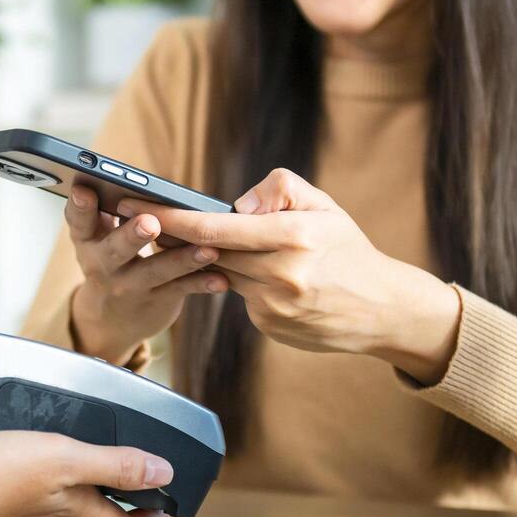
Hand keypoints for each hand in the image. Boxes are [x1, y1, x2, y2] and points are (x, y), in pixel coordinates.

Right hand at [0, 431, 172, 516]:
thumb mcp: (63, 460)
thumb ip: (113, 465)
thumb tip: (163, 474)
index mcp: (72, 506)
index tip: (166, 508)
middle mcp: (48, 512)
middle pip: (93, 514)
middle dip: (117, 500)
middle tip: (136, 483)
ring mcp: (18, 506)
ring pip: (60, 502)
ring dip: (81, 486)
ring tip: (91, 461)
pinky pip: (29, 489)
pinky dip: (43, 475)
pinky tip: (33, 454)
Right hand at [66, 184, 228, 363]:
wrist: (111, 320)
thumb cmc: (109, 261)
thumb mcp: (95, 238)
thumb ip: (102, 211)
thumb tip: (112, 176)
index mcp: (88, 241)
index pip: (79, 221)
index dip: (80, 206)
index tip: (85, 190)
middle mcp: (104, 265)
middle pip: (117, 249)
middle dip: (133, 235)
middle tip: (150, 222)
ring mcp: (130, 286)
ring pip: (156, 271)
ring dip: (182, 260)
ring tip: (208, 249)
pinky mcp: (157, 300)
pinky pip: (181, 290)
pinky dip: (202, 284)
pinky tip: (221, 279)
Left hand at [118, 169, 461, 383]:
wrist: (383, 308)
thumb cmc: (348, 249)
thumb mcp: (323, 205)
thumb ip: (278, 190)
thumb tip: (235, 205)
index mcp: (293, 237)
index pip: (214, 227)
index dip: (169, 217)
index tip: (133, 205)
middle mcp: (282, 275)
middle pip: (210, 251)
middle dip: (175, 236)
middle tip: (142, 218)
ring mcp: (274, 307)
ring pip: (224, 274)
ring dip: (211, 257)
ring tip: (206, 241)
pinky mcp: (270, 326)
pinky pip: (241, 297)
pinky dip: (243, 281)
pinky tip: (260, 275)